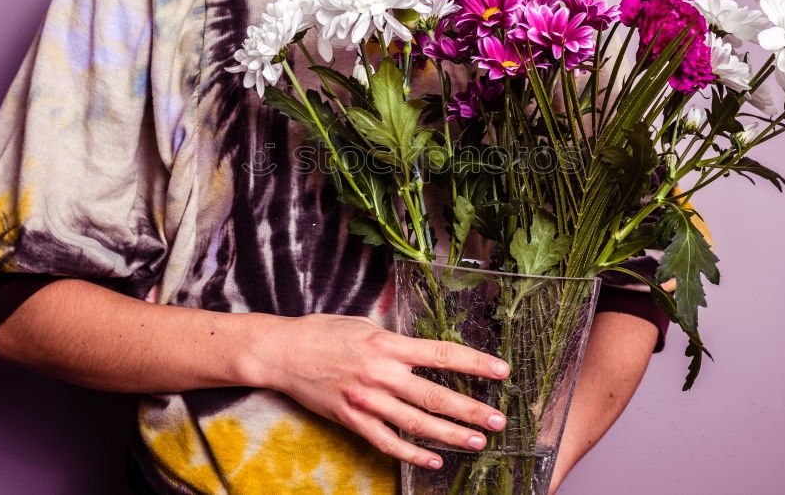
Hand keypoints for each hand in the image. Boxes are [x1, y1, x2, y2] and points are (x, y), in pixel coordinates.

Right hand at [252, 313, 509, 469]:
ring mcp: (366, 400)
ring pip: (416, 424)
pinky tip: (434, 460)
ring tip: (477, 442)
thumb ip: (395, 340)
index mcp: (388, 344)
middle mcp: (381, 373)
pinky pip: (387, 442)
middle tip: (498, 420)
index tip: (502, 370)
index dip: (475, 363)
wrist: (282, 352)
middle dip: (471, 410)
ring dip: (450, 435)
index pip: (442, 355)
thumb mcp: (364, 324)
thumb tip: (422, 350)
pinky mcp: (351, 419)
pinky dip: (412, 454)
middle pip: (436, 396)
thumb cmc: (323, 332)